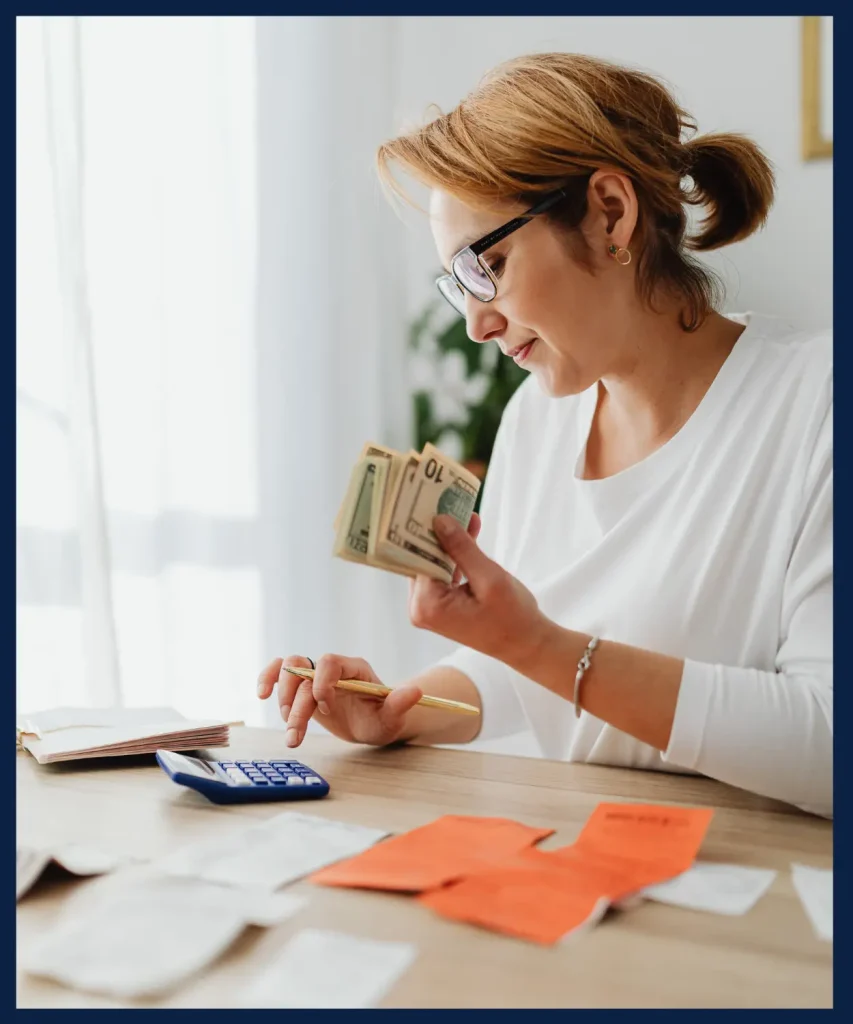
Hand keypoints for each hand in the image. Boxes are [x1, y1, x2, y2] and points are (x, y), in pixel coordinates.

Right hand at [256, 654, 422, 748]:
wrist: (372, 723)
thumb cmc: (383, 718)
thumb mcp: (393, 716)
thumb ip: (399, 704)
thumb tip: (415, 692)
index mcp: (354, 668)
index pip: (331, 662)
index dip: (322, 683)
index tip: (326, 709)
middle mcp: (333, 668)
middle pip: (304, 670)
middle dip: (298, 703)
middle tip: (296, 733)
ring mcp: (316, 676)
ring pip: (288, 672)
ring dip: (283, 701)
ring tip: (290, 731)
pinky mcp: (303, 687)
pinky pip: (280, 673)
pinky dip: (268, 679)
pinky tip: (261, 694)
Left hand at [407, 513, 549, 669]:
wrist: (526, 644)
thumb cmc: (513, 617)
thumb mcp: (490, 578)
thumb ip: (463, 549)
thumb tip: (440, 521)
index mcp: (427, 605)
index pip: (416, 557)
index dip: (424, 529)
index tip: (430, 502)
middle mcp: (421, 608)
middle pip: (422, 559)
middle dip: (439, 532)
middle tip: (449, 501)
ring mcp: (429, 607)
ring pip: (434, 563)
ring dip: (450, 541)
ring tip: (467, 515)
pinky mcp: (441, 604)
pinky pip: (443, 572)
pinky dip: (456, 555)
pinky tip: (470, 533)